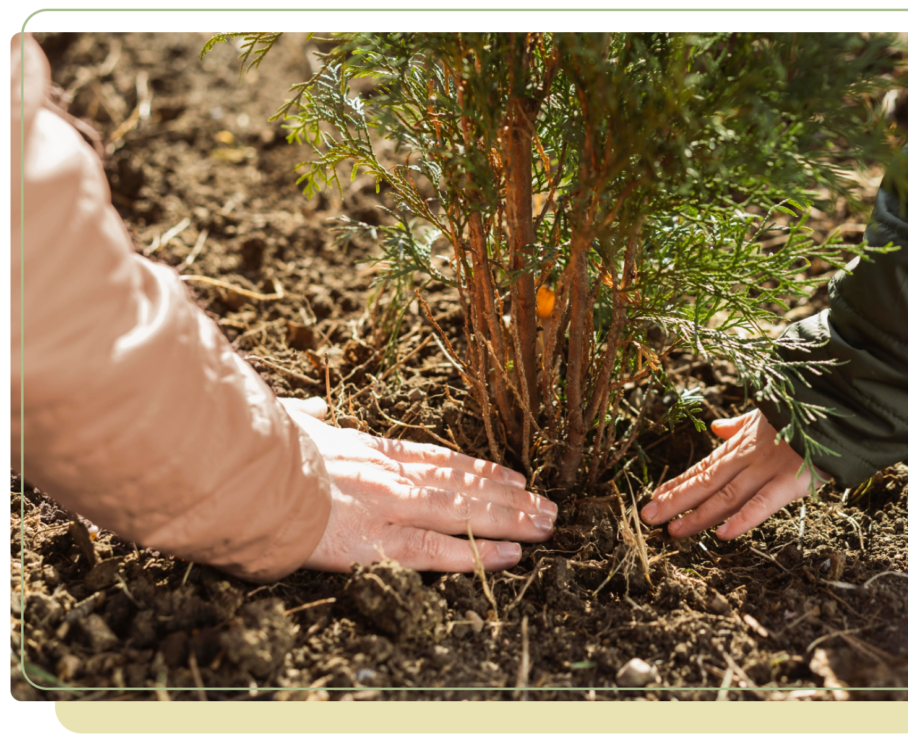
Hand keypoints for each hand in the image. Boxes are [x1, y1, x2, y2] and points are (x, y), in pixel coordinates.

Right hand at [278, 397, 556, 573]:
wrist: (237, 473)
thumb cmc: (257, 448)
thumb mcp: (288, 422)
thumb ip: (307, 417)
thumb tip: (314, 408)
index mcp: (369, 450)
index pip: (438, 460)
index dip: (480, 469)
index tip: (512, 475)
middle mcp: (389, 476)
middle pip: (462, 486)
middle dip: (509, 497)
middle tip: (548, 504)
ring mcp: (387, 506)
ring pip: (462, 514)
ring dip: (509, 520)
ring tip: (547, 524)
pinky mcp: (375, 541)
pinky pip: (436, 550)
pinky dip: (476, 554)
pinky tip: (511, 556)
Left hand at [640, 409, 829, 539]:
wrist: (839, 405)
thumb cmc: (803, 413)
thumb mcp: (766, 416)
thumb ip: (739, 425)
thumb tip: (717, 427)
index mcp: (741, 445)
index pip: (703, 468)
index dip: (678, 484)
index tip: (654, 498)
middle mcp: (748, 457)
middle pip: (705, 483)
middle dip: (675, 501)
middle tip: (646, 517)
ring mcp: (768, 469)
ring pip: (726, 495)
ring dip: (697, 515)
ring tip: (673, 530)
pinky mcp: (792, 481)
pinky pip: (763, 503)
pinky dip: (743, 519)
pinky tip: (722, 535)